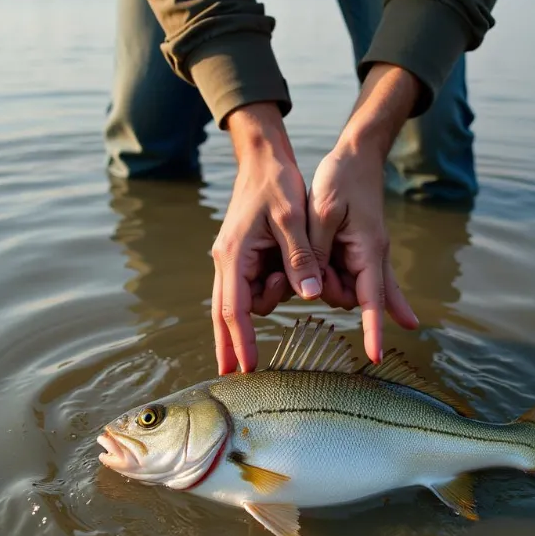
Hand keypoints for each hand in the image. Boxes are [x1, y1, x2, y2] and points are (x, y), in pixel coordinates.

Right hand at [212, 103, 321, 373]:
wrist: (263, 160)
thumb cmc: (276, 184)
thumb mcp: (293, 218)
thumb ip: (300, 257)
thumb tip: (310, 294)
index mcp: (235, 254)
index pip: (235, 308)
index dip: (241, 340)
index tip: (247, 367)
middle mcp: (228, 260)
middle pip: (224, 312)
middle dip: (228, 343)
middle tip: (233, 375)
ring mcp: (234, 258)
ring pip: (238, 301)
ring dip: (253, 314)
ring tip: (270, 311)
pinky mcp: (244, 255)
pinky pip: (249, 286)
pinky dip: (260, 298)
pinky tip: (275, 295)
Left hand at [308, 64, 421, 362]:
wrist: (358, 155)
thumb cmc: (341, 178)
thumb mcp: (321, 211)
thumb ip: (315, 251)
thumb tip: (310, 288)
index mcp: (367, 249)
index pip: (372, 299)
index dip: (373, 328)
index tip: (376, 356)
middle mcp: (373, 257)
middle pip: (351, 296)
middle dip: (329, 288)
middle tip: (309, 260)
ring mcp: (368, 254)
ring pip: (349, 287)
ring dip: (329, 279)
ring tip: (316, 246)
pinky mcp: (361, 249)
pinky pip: (364, 279)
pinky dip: (377, 298)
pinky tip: (405, 320)